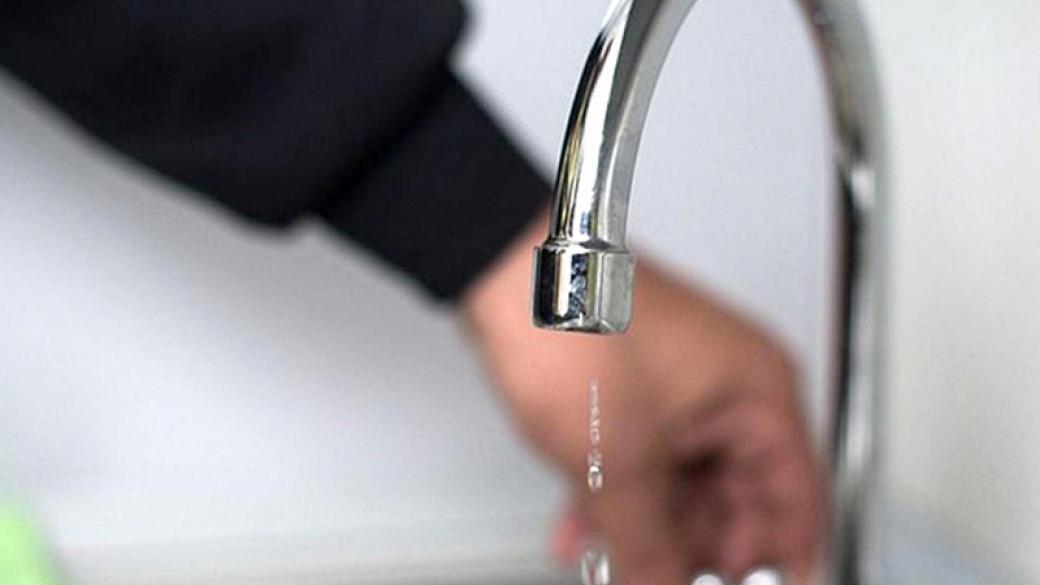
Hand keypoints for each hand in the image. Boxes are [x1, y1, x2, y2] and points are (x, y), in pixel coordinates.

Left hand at [462, 214, 824, 583]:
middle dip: (700, 549)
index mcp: (759, 394)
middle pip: (739, 496)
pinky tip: (584, 529)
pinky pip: (645, 459)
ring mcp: (684, 386)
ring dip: (648, 530)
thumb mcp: (621, 462)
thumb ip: (650, 546)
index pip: (798, 497)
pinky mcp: (639, 387)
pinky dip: (619, 498)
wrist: (508, 274)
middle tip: (667, 579)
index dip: (783, 557)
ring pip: (684, 482)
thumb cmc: (574, 325)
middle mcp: (731, 387)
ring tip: (617, 563)